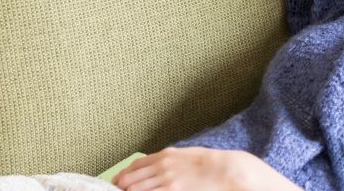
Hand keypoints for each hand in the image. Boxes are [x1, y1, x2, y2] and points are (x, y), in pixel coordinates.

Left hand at [110, 146, 301, 190]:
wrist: (226, 170)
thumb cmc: (210, 163)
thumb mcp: (187, 156)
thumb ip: (170, 161)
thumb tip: (158, 167)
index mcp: (165, 155)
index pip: (135, 165)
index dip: (123, 175)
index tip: (117, 181)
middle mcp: (162, 165)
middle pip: (130, 178)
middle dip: (121, 186)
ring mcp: (165, 179)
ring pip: (135, 189)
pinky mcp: (171, 190)